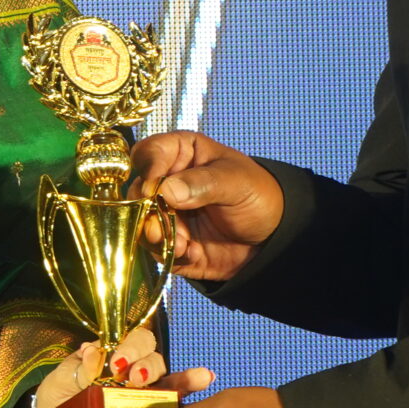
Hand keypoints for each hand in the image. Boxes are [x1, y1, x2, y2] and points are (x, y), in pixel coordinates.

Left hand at [30, 327, 179, 407]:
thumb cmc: (59, 397)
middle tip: (135, 380)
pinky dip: (188, 395)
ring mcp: (145, 395)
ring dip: (178, 380)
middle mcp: (134, 372)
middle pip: (153, 359)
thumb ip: (76, 369)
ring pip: (168, 381)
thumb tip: (91, 351)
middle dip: (148, 366)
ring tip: (187, 382)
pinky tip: (204, 382)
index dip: (131, 347)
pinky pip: (172, 407)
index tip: (117, 363)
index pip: (133, 340)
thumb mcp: (61, 380)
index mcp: (114, 355)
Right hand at [131, 131, 283, 281]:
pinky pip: (155, 250)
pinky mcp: (169, 242)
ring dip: (155, 236)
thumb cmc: (257, 195)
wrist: (272, 238)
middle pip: (136, 191)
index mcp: (181, 155)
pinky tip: (192, 253)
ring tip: (182, 244)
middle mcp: (166, 183)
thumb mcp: (237, 182)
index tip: (153, 188)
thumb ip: (203, 183)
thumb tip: (166, 190)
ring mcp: (165, 214)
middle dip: (145, 210)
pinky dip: (170, 254)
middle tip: (160, 223)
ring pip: (140, 223)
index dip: (146, 168)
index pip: (148, 153)